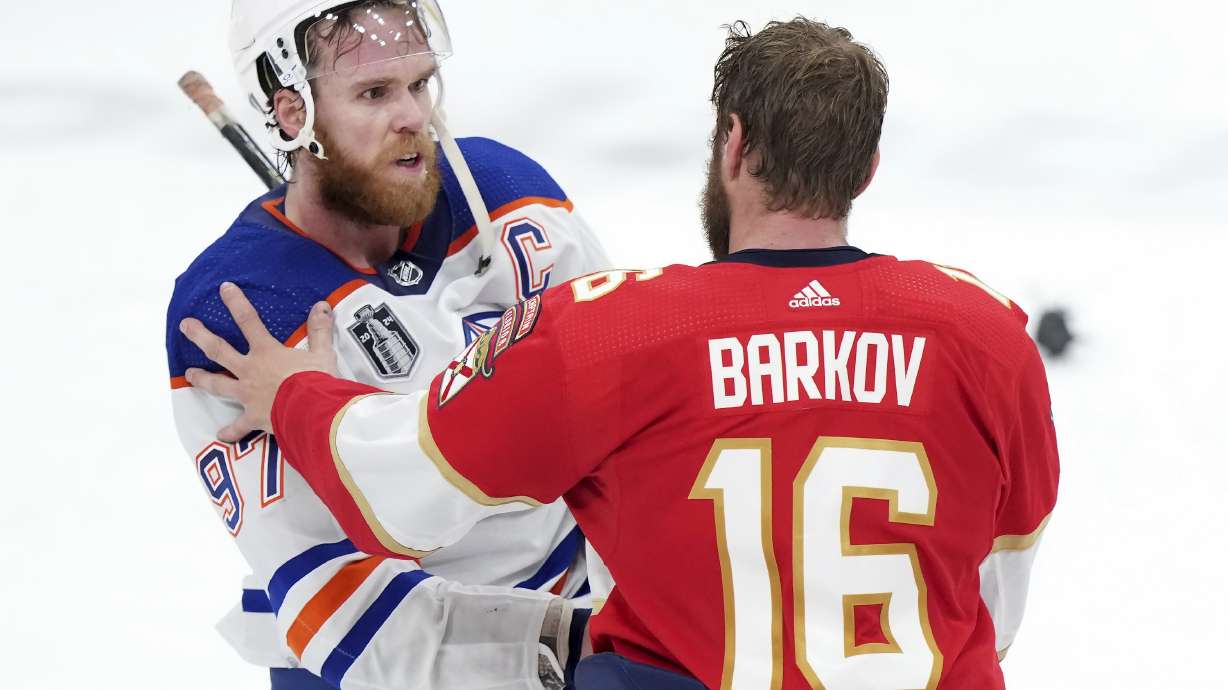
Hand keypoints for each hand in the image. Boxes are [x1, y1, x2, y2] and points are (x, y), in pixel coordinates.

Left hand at [179, 282, 337, 441]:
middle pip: (219, 351)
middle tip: (185, 326)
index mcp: (267, 352)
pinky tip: (221, 436)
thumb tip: (322, 305)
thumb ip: (320, 330)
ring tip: (189, 374)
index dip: (236, 303)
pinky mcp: (253, 418)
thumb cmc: (317, 381)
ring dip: (202, 378)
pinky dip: (230, 431)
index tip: (224, 289)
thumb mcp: (322, 353)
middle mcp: (250, 371)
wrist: (312, 412)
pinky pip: (238, 427)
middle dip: (200, 336)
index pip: (249, 321)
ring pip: (218, 385)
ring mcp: (248, 395)